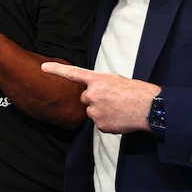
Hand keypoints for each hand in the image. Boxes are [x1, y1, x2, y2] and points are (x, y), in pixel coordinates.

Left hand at [41, 61, 159, 134]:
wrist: (148, 107)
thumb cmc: (135, 92)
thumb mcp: (114, 80)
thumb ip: (99, 84)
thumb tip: (90, 92)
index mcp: (97, 79)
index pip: (72, 73)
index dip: (56, 70)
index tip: (43, 67)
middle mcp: (92, 94)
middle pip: (85, 98)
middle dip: (94, 99)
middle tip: (112, 99)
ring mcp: (95, 110)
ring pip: (92, 111)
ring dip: (101, 111)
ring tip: (118, 108)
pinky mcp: (99, 124)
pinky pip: (99, 123)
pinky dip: (107, 121)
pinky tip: (119, 117)